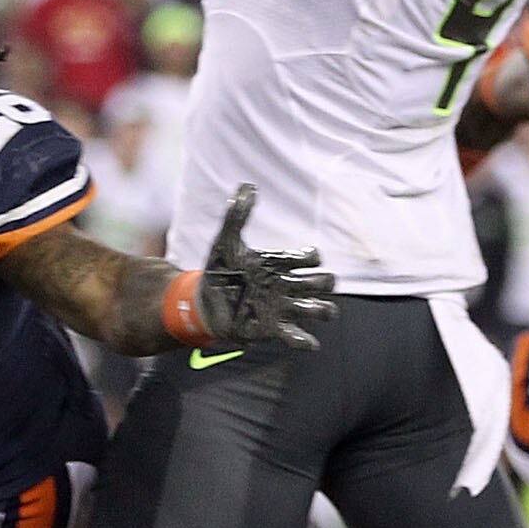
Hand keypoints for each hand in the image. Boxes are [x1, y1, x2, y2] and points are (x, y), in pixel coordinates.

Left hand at [195, 186, 335, 348]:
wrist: (203, 301)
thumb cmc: (220, 270)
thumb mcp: (226, 240)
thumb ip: (237, 215)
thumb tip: (247, 185)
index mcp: (280, 264)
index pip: (310, 258)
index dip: (313, 257)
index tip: (308, 257)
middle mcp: (286, 285)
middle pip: (322, 283)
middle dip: (325, 282)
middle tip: (315, 283)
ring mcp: (282, 307)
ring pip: (317, 309)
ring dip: (323, 310)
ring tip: (320, 310)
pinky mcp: (272, 328)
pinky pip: (296, 336)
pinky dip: (306, 341)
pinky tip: (309, 342)